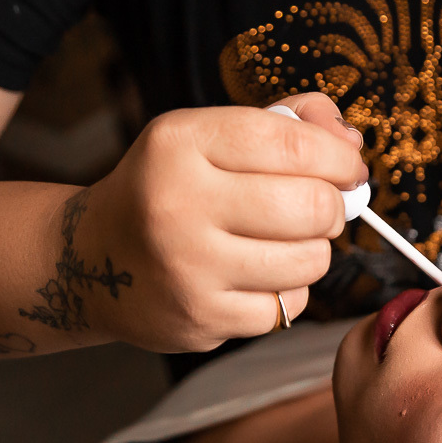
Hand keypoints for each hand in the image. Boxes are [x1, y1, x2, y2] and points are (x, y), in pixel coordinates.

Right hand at [73, 92, 366, 352]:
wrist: (91, 261)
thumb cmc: (169, 189)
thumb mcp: (206, 137)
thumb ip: (284, 124)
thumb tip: (351, 143)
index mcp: (181, 144)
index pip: (293, 144)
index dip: (339, 158)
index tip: (349, 169)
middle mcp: (179, 204)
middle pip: (311, 207)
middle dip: (334, 207)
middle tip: (324, 208)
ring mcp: (189, 268)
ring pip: (309, 261)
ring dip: (315, 251)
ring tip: (289, 241)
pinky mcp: (202, 318)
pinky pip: (287, 306)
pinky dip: (288, 291)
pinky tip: (261, 276)